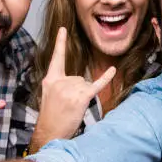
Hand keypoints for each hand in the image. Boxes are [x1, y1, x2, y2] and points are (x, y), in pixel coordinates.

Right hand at [30, 27, 115, 152]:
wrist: (50, 133)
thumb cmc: (51, 116)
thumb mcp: (49, 95)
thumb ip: (60, 83)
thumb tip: (79, 80)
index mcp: (51, 80)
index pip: (57, 59)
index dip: (60, 43)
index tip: (63, 29)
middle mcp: (60, 82)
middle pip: (79, 78)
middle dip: (77, 92)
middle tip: (67, 106)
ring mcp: (70, 89)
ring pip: (86, 85)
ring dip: (83, 97)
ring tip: (72, 108)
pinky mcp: (81, 98)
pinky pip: (96, 85)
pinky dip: (105, 78)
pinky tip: (112, 69)